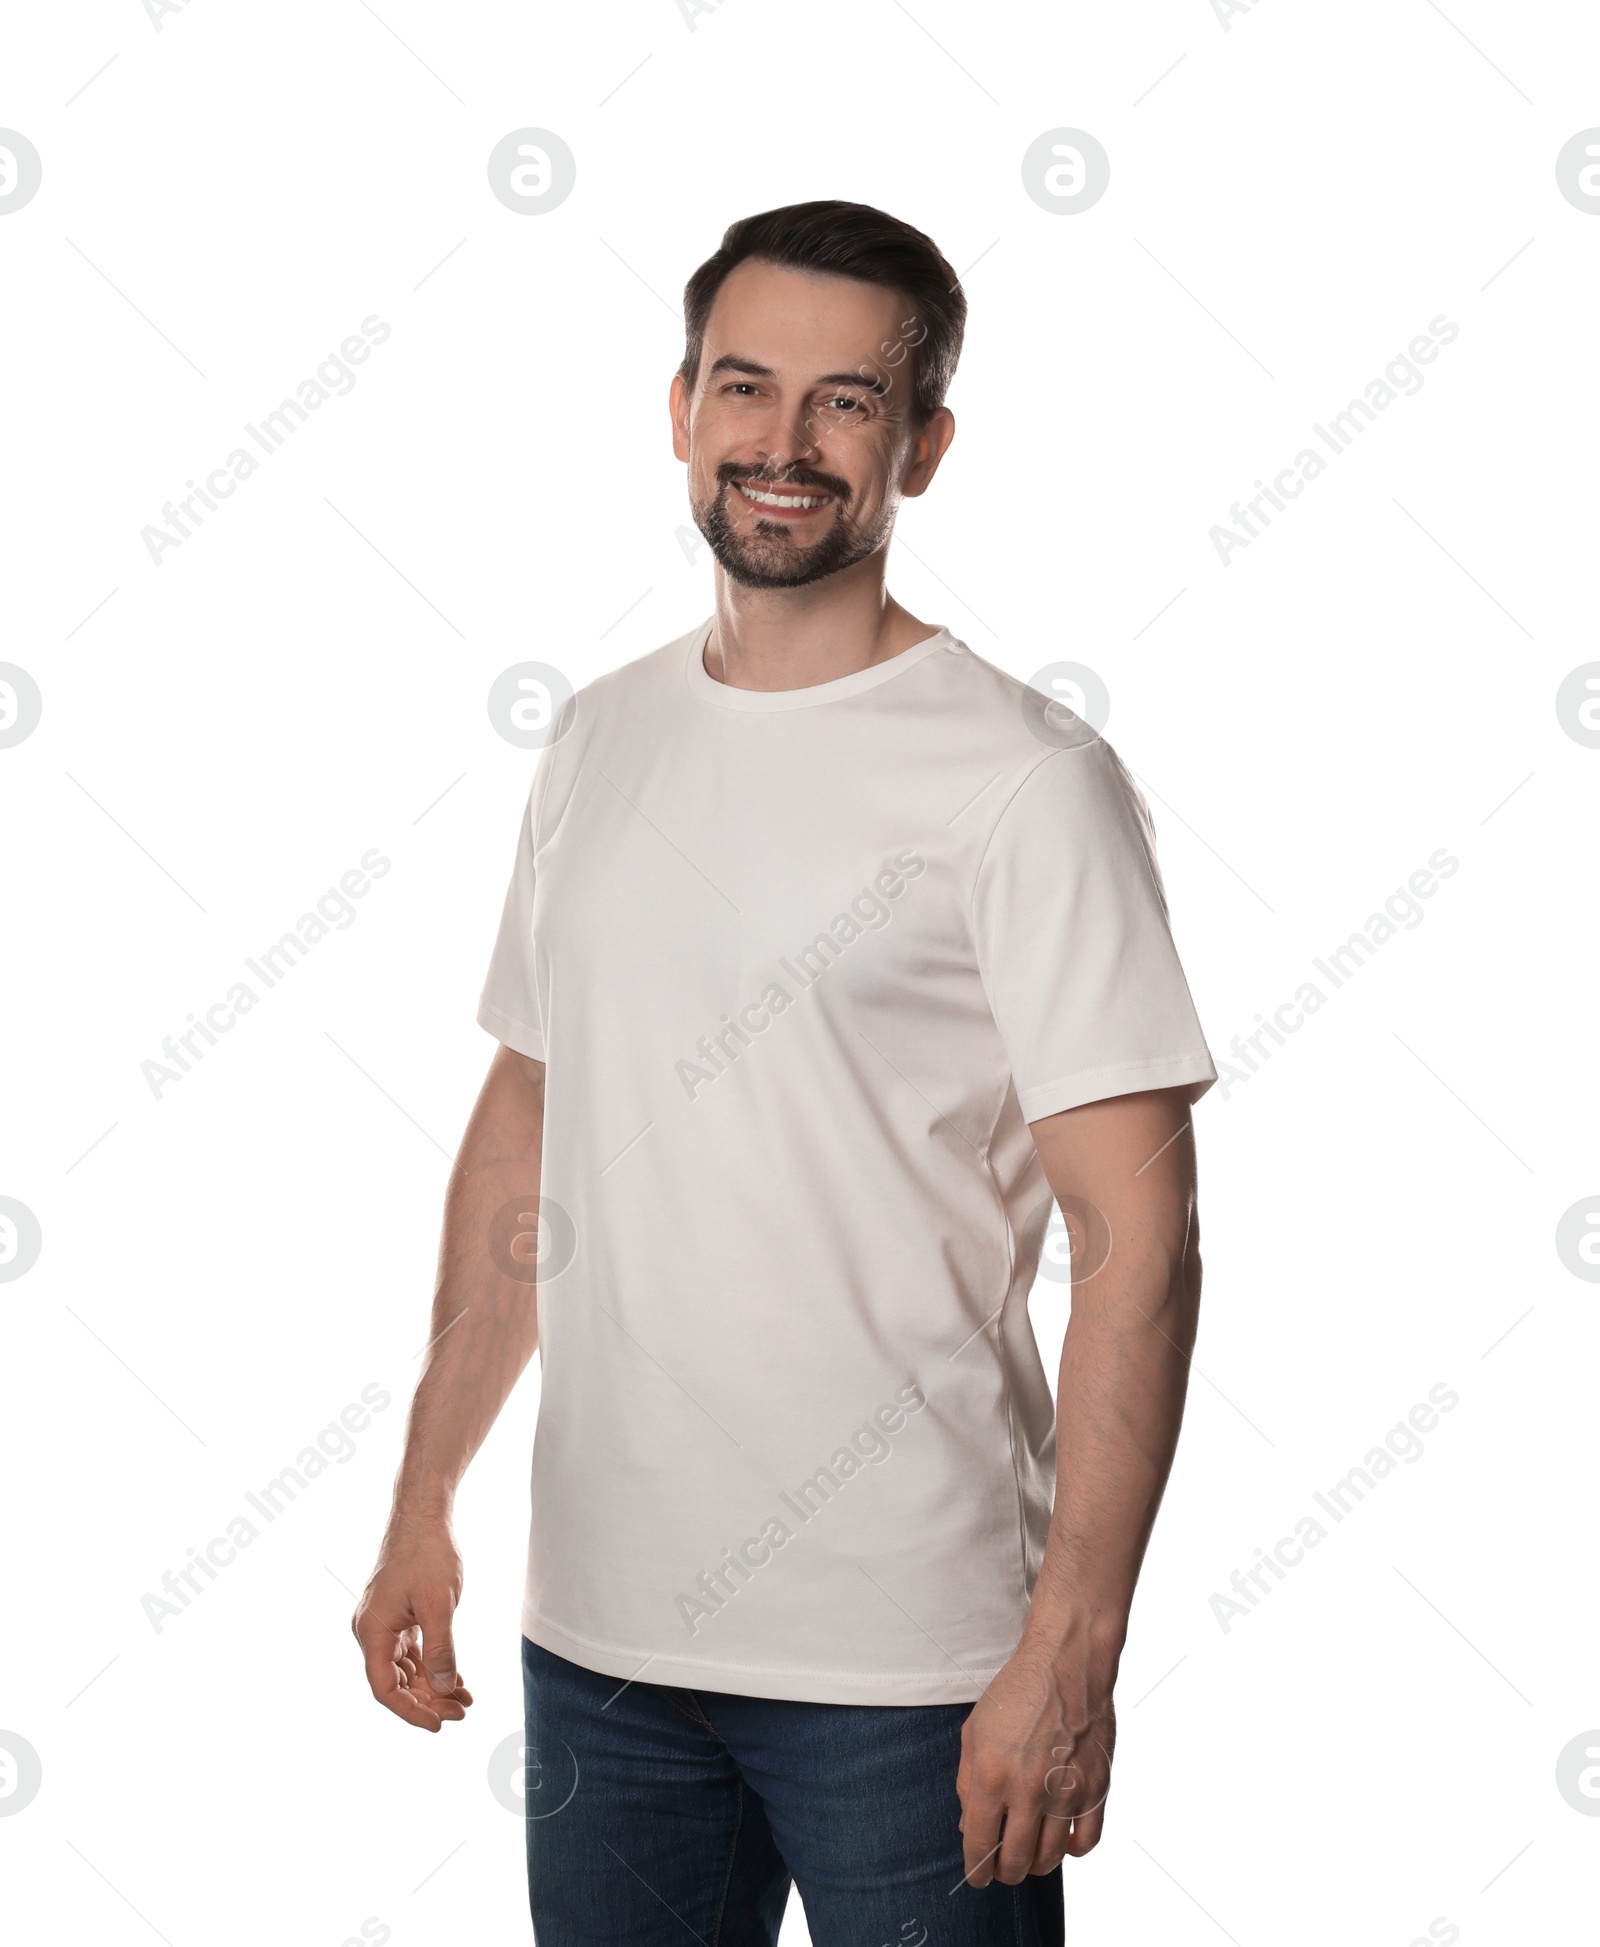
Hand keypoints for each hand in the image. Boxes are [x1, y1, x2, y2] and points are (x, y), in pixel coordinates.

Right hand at [352, 1511, 474, 1731]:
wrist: (423, 1514)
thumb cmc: (427, 1553)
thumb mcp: (439, 1605)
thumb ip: (441, 1650)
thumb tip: (445, 1689)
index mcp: (371, 1632)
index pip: (385, 1688)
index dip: (411, 1711)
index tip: (440, 1724)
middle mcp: (371, 1631)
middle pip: (396, 1682)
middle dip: (428, 1700)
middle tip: (462, 1712)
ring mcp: (384, 1623)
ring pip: (406, 1668)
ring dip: (434, 1685)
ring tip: (465, 1701)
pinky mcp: (398, 1615)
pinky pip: (413, 1651)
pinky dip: (433, 1665)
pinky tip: (456, 1679)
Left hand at [956, 1639, 1115, 1884]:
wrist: (1066, 1664)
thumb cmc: (1016, 1694)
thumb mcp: (974, 1731)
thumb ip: (967, 1783)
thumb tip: (969, 1826)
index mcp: (991, 1776)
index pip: (979, 1846)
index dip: (976, 1870)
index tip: (978, 1877)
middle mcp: (1028, 1791)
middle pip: (1015, 1862)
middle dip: (1004, 1872)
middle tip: (1003, 1867)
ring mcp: (1066, 1793)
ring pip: (1050, 1859)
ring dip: (1035, 1864)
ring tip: (1029, 1855)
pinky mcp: (1096, 1788)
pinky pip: (1086, 1843)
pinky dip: (1072, 1850)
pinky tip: (1061, 1840)